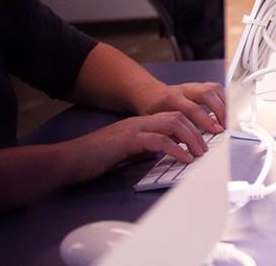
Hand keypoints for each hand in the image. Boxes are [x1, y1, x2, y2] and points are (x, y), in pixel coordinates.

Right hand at [64, 112, 208, 183]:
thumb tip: (160, 154)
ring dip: (191, 138)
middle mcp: (140, 122)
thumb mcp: (126, 151)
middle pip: (177, 116)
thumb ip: (143, 149)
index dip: (191, 126)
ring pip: (172, 124)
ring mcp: (134, 129)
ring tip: (200, 152)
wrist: (69, 159)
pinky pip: (159, 141)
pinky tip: (185, 159)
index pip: (173, 117)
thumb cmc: (94, 158)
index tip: (203, 139)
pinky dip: (176, 149)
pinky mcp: (128, 140)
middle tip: (207, 146)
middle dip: (196, 130)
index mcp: (140, 123)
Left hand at [136, 82, 225, 133]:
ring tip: (228, 117)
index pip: (193, 108)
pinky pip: (215, 87)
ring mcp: (193, 86)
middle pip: (207, 93)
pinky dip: (223, 97)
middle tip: (224, 124)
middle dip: (219, 109)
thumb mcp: (157, 122)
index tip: (216, 130)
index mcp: (172, 99)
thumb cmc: (153, 109)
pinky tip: (226, 108)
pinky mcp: (199, 85)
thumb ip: (172, 132)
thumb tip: (188, 144)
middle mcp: (184, 89)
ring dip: (224, 102)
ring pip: (213, 88)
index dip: (206, 120)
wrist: (150, 94)